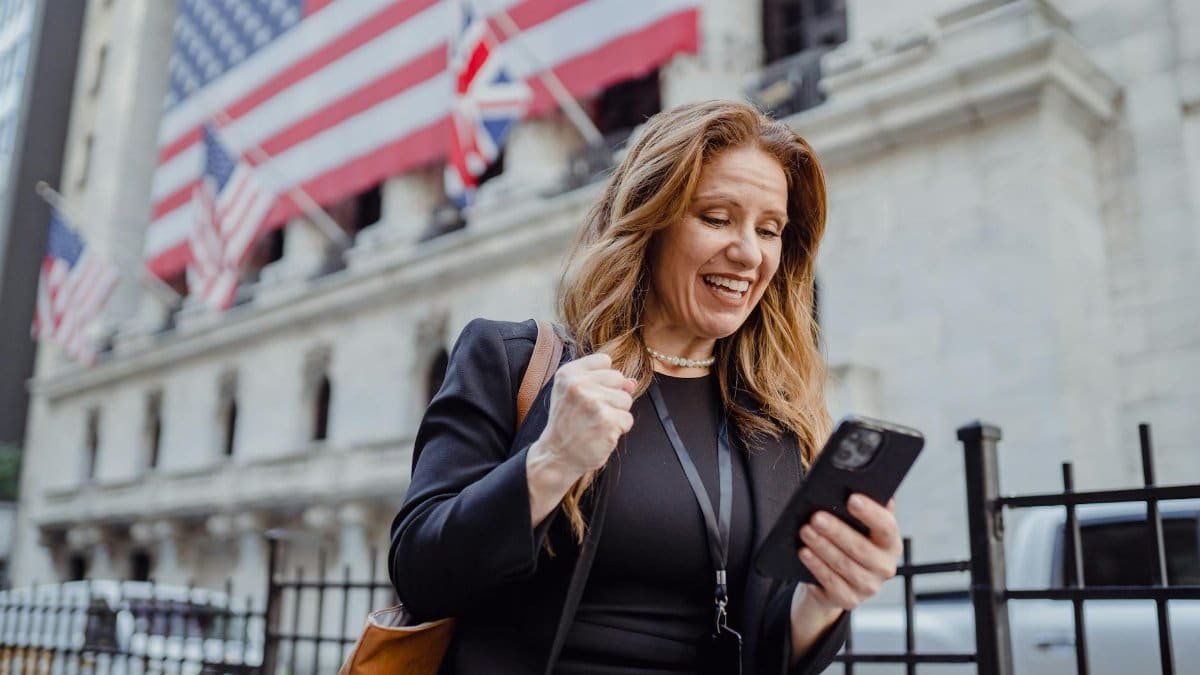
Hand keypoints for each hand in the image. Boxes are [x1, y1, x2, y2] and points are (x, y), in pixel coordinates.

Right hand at [528, 353, 635, 483]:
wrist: (557, 456)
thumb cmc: (567, 424)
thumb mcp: (574, 395)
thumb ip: (602, 382)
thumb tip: (632, 382)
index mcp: (568, 373)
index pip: (604, 361)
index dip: (604, 379)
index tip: (590, 394)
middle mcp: (579, 385)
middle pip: (619, 378)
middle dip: (612, 396)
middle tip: (592, 412)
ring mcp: (593, 403)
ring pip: (626, 399)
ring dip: (617, 414)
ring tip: (596, 423)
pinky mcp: (607, 422)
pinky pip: (628, 419)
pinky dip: (619, 430)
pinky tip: (601, 434)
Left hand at [796, 495, 900, 610]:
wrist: (835, 580)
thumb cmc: (847, 541)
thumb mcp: (855, 524)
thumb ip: (860, 505)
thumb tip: (855, 478)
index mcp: (890, 543)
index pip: (887, 527)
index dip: (871, 513)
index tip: (852, 499)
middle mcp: (884, 566)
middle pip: (861, 548)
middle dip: (837, 531)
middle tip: (816, 517)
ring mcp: (868, 586)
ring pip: (844, 565)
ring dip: (822, 547)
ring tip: (805, 531)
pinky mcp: (849, 600)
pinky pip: (831, 583)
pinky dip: (816, 566)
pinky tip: (805, 553)